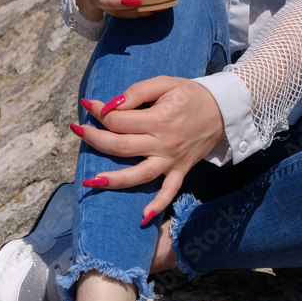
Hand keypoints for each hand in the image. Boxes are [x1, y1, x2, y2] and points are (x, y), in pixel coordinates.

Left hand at [71, 76, 223, 219]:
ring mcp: (171, 161)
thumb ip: (137, 92)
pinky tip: (142, 217)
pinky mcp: (180, 171)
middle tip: (77, 130)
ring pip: (138, 175)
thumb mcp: (165, 83)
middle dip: (94, 140)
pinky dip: (157, 206)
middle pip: (121, 147)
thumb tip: (112, 104)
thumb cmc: (191, 94)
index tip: (89, 105)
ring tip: (90, 181)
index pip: (119, 120)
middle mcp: (163, 143)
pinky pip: (169, 192)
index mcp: (158, 119)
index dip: (100, 111)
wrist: (224, 109)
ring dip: (112, 180)